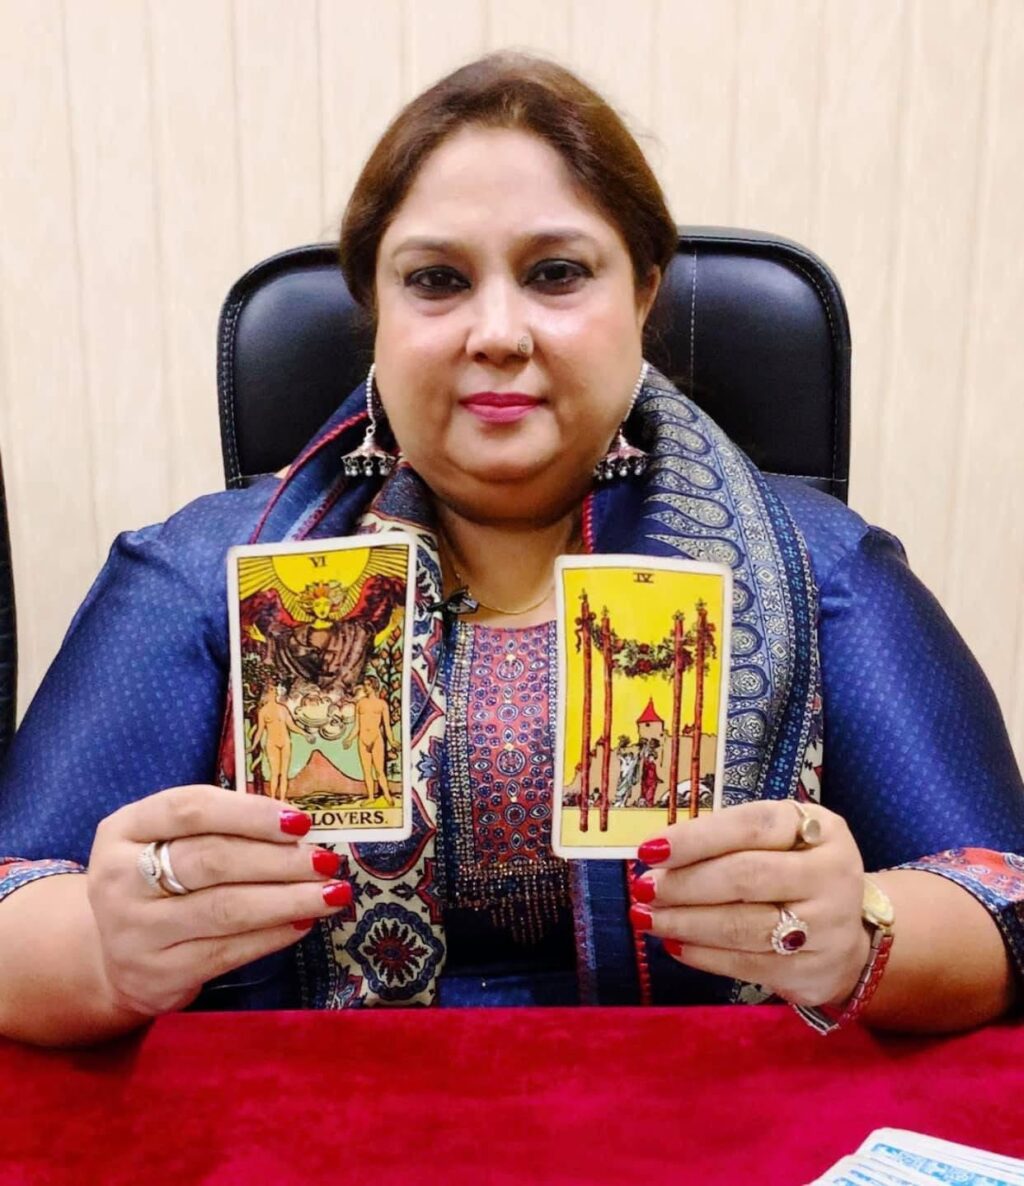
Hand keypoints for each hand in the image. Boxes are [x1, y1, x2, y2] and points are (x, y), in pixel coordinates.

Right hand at [86, 785, 352, 1018]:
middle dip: (278, 860)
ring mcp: (135, 930)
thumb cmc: (157, 882)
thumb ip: (220, 827)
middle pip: (211, 861)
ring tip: (332, 892)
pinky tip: (304, 921)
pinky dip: (272, 935)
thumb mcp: (167, 842)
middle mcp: (120, 878)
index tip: (300, 821)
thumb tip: (299, 826)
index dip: (250, 813)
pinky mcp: (158, 973)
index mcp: (125, 829)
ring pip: (224, 910)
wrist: (113, 958)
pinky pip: (227, 952)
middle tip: (325, 861)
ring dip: (287, 900)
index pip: (191, 809)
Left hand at [630, 801, 869, 1007]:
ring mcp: (828, 928)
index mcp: (821, 830)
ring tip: (647, 917)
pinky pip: (746, 964)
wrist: (852, 935)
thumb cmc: (797, 872)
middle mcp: (832, 876)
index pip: (751, 825)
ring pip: (742, 926)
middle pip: (745, 877)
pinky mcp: (812, 972)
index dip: (696, 837)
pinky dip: (703, 955)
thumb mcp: (779, 840)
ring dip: (685, 922)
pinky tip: (674, 943)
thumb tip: (658, 855)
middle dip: (685, 884)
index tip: (650, 850)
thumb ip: (729, 840)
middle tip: (644, 888)